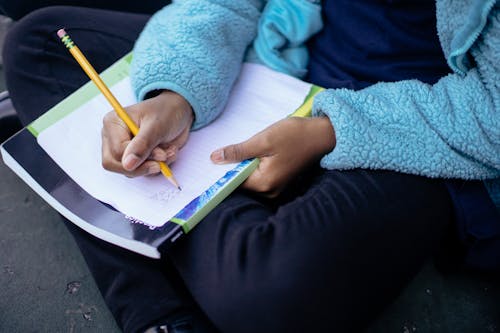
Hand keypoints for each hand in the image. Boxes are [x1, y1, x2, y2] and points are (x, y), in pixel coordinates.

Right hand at [101, 90, 192, 176]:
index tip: (161, 154)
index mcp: (113, 123)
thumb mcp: (157, 126)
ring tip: (169, 151)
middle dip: (142, 166)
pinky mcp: (135, 158)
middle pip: (115, 165)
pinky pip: (142, 172)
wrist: (179, 112)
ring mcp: (123, 149)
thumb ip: (142, 145)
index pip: (116, 152)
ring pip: (130, 171)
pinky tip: (168, 153)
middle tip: (163, 159)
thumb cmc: (166, 112)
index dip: (138, 157)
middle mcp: (113, 137)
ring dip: (154, 165)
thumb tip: (128, 165)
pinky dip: (158, 167)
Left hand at [210, 116, 335, 196]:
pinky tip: (255, 153)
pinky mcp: (280, 181)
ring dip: (243, 165)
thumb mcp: (263, 140)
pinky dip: (253, 166)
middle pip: (241, 183)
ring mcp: (276, 188)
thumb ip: (238, 151)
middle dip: (233, 168)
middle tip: (226, 150)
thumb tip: (214, 159)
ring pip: (249, 179)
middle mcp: (269, 192)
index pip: (233, 183)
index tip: (212, 160)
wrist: (321, 135)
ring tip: (244, 149)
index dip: (222, 171)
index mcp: (264, 184)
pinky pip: (259, 177)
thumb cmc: (294, 136)